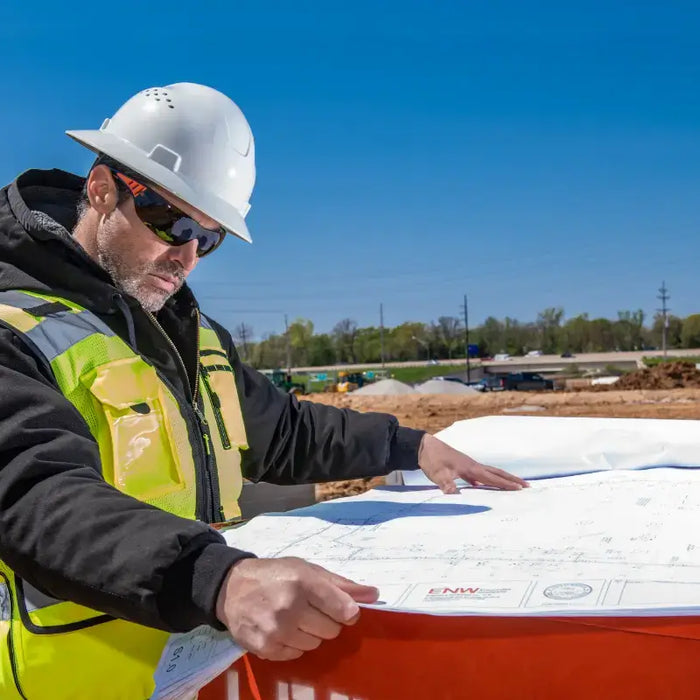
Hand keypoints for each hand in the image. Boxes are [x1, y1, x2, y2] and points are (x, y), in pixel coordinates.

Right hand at [216, 556, 377, 660]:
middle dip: (327, 621)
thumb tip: (374, 594)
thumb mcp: (307, 570)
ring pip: (315, 645)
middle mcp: (289, 608)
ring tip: (295, 618)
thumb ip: (341, 584)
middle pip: (331, 630)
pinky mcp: (265, 648)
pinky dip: (295, 644)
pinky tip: (283, 629)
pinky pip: (297, 655)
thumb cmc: (275, 575)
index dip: (348, 611)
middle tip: (312, 609)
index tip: (344, 609)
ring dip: (311, 634)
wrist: (232, 588)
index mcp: (303, 583)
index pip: (343, 609)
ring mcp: (276, 631)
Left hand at [418, 434, 527, 493]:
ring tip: (512, 485)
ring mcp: (468, 465)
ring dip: (501, 479)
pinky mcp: (461, 466)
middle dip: (511, 480)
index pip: (493, 477)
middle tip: (526, 486)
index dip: (507, 483)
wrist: (423, 447)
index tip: (521, 488)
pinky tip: (482, 485)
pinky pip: (478, 475)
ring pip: (489, 473)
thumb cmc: (432, 460)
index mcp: (471, 468)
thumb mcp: (439, 475)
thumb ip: (448, 486)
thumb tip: (456, 497)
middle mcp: (473, 465)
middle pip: (497, 473)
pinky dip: (485, 480)